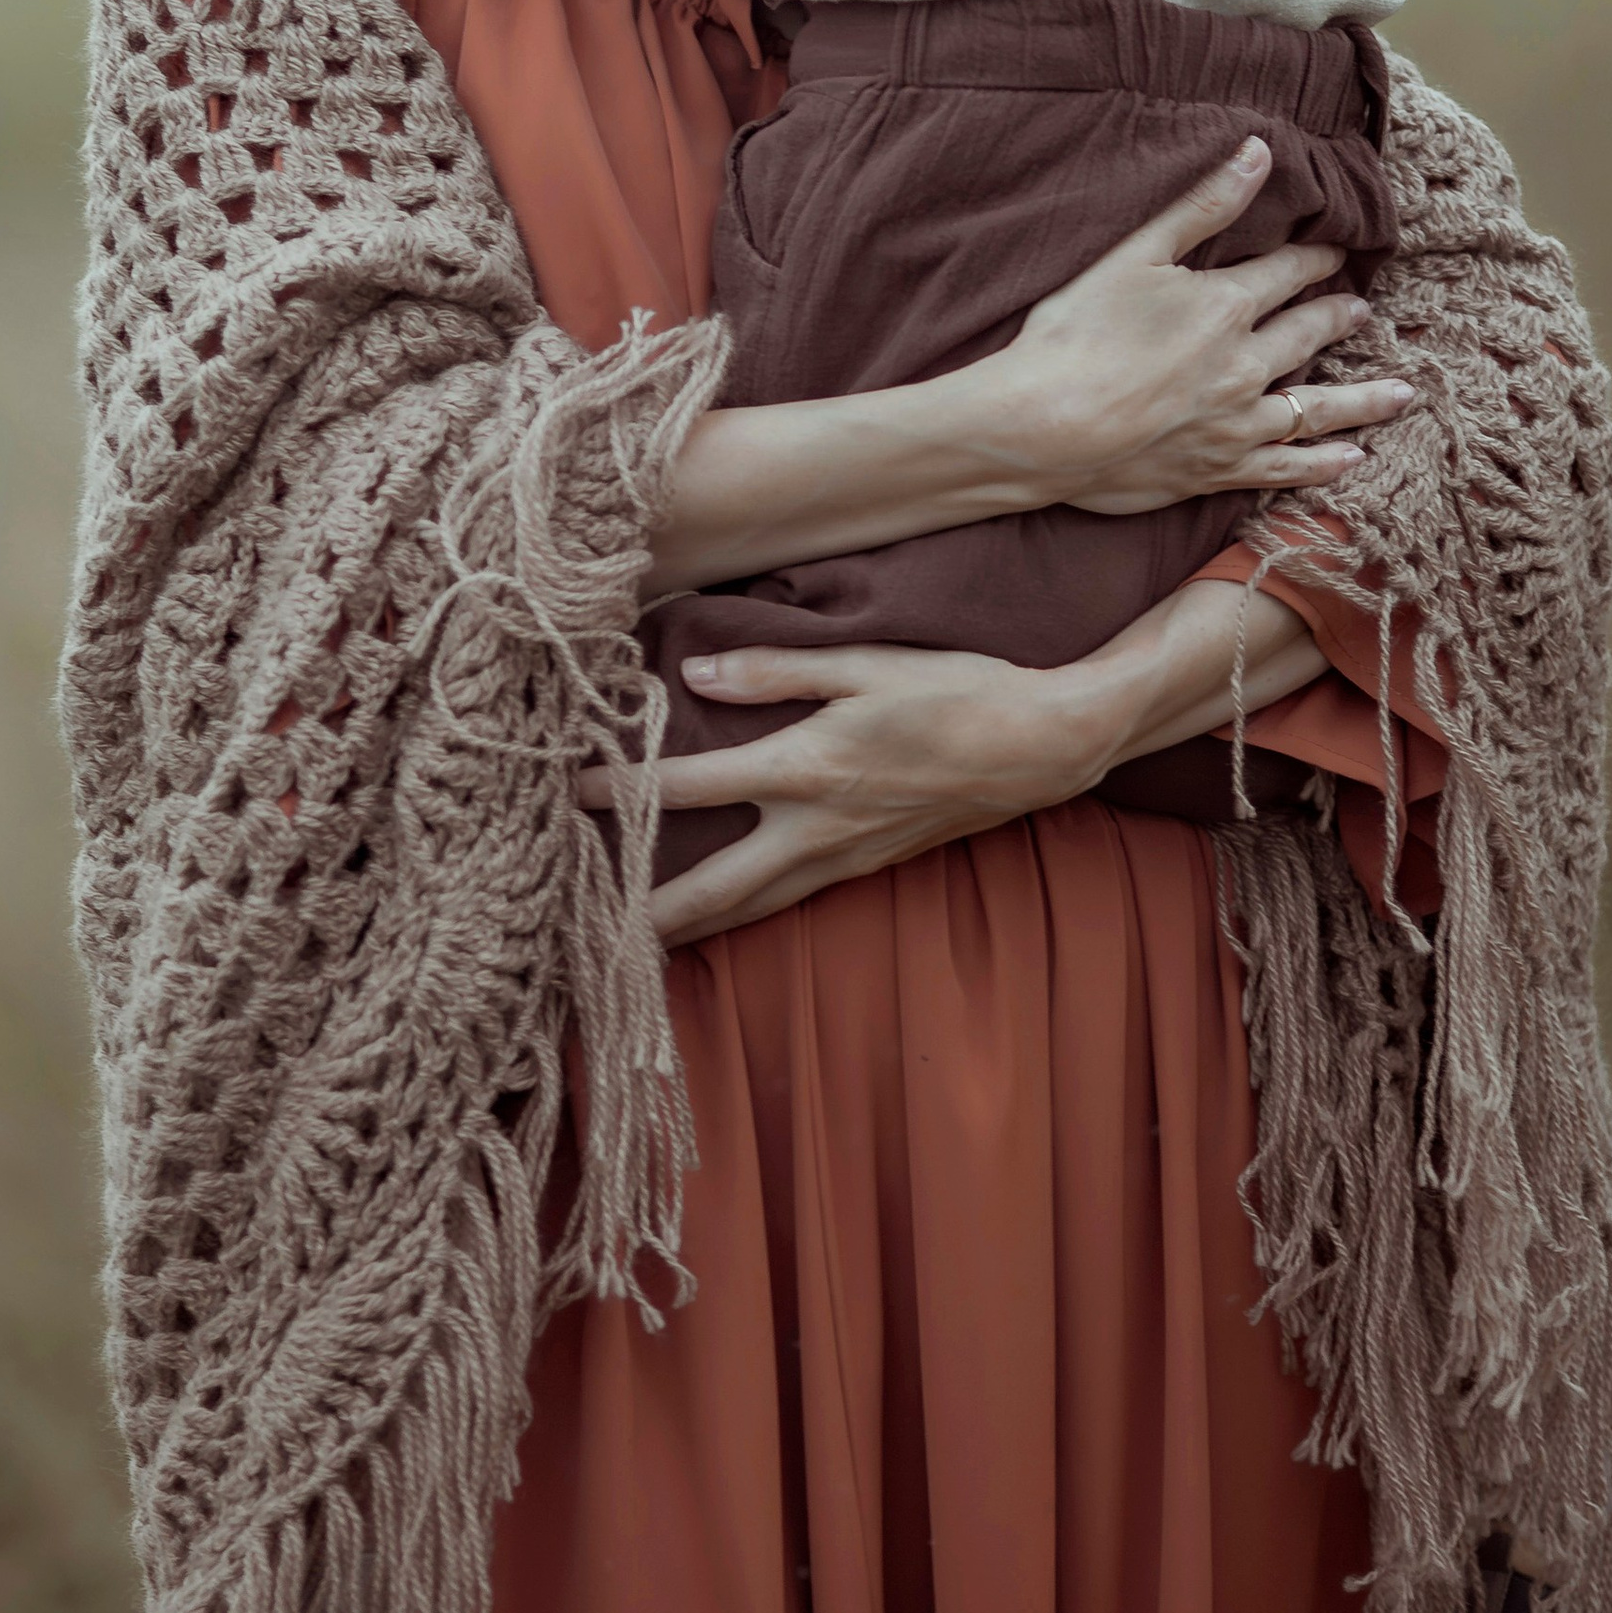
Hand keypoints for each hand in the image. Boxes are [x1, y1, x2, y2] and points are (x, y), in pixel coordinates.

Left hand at [621, 576, 1326, 944]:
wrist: (1046, 745)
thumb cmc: (959, 689)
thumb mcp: (867, 661)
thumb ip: (777, 671)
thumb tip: (693, 674)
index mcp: (808, 767)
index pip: (691, 785)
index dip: (622, 791)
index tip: (565, 794)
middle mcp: (818, 826)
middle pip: (711, 885)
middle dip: (642, 912)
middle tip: (578, 936)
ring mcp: (846, 856)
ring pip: (750, 907)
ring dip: (689, 929)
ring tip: (628, 951)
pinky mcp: (870, 867)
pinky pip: (789, 902)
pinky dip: (744, 918)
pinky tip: (719, 924)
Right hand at [1004, 135, 1410, 515]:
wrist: (1043, 427)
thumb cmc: (1075, 334)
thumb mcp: (1134, 253)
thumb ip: (1201, 204)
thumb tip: (1260, 153)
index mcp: (1225, 307)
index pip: (1285, 274)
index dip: (1314, 260)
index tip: (1337, 253)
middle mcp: (1244, 366)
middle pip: (1306, 335)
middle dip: (1338, 318)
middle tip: (1362, 311)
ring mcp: (1236, 424)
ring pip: (1316, 407)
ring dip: (1362, 399)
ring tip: (1402, 392)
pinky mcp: (1217, 471)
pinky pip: (1286, 468)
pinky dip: (1323, 464)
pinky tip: (1352, 460)